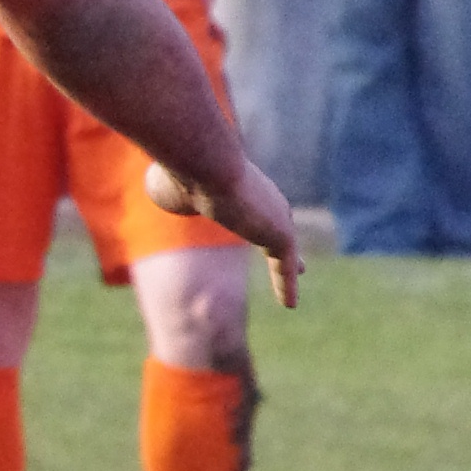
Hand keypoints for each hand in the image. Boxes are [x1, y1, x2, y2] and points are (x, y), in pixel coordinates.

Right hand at [146, 151, 302, 309]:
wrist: (203, 164)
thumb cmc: (182, 174)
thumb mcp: (170, 193)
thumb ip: (179, 202)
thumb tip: (177, 203)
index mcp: (238, 187)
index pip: (248, 206)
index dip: (249, 216)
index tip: (250, 224)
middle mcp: (263, 198)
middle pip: (275, 223)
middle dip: (280, 236)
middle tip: (293, 252)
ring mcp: (277, 216)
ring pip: (283, 246)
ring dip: (289, 263)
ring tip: (300, 273)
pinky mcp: (283, 235)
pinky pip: (284, 267)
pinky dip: (287, 284)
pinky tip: (290, 305)